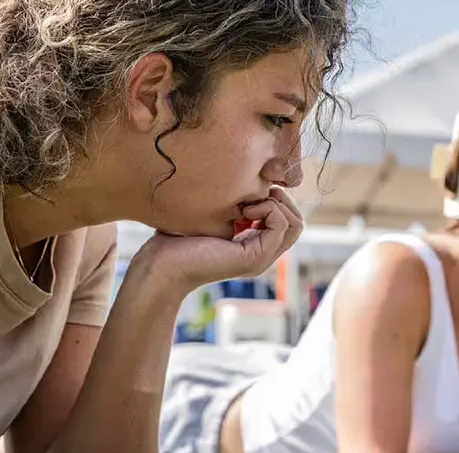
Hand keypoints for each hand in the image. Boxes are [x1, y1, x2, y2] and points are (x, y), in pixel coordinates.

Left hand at [133, 186, 302, 292]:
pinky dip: (268, 208)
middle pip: (297, 221)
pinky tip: (243, 210)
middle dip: (281, 198)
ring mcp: (262, 257)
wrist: (161, 265)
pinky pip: (281, 224)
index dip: (276, 197)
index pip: (288, 218)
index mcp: (255, 244)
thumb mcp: (210, 214)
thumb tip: (245, 181)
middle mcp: (263, 253)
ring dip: (276, 203)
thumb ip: (232, 204)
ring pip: (296, 223)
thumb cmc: (175, 239)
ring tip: (247, 203)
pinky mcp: (256, 257)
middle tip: (252, 194)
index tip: (248, 192)